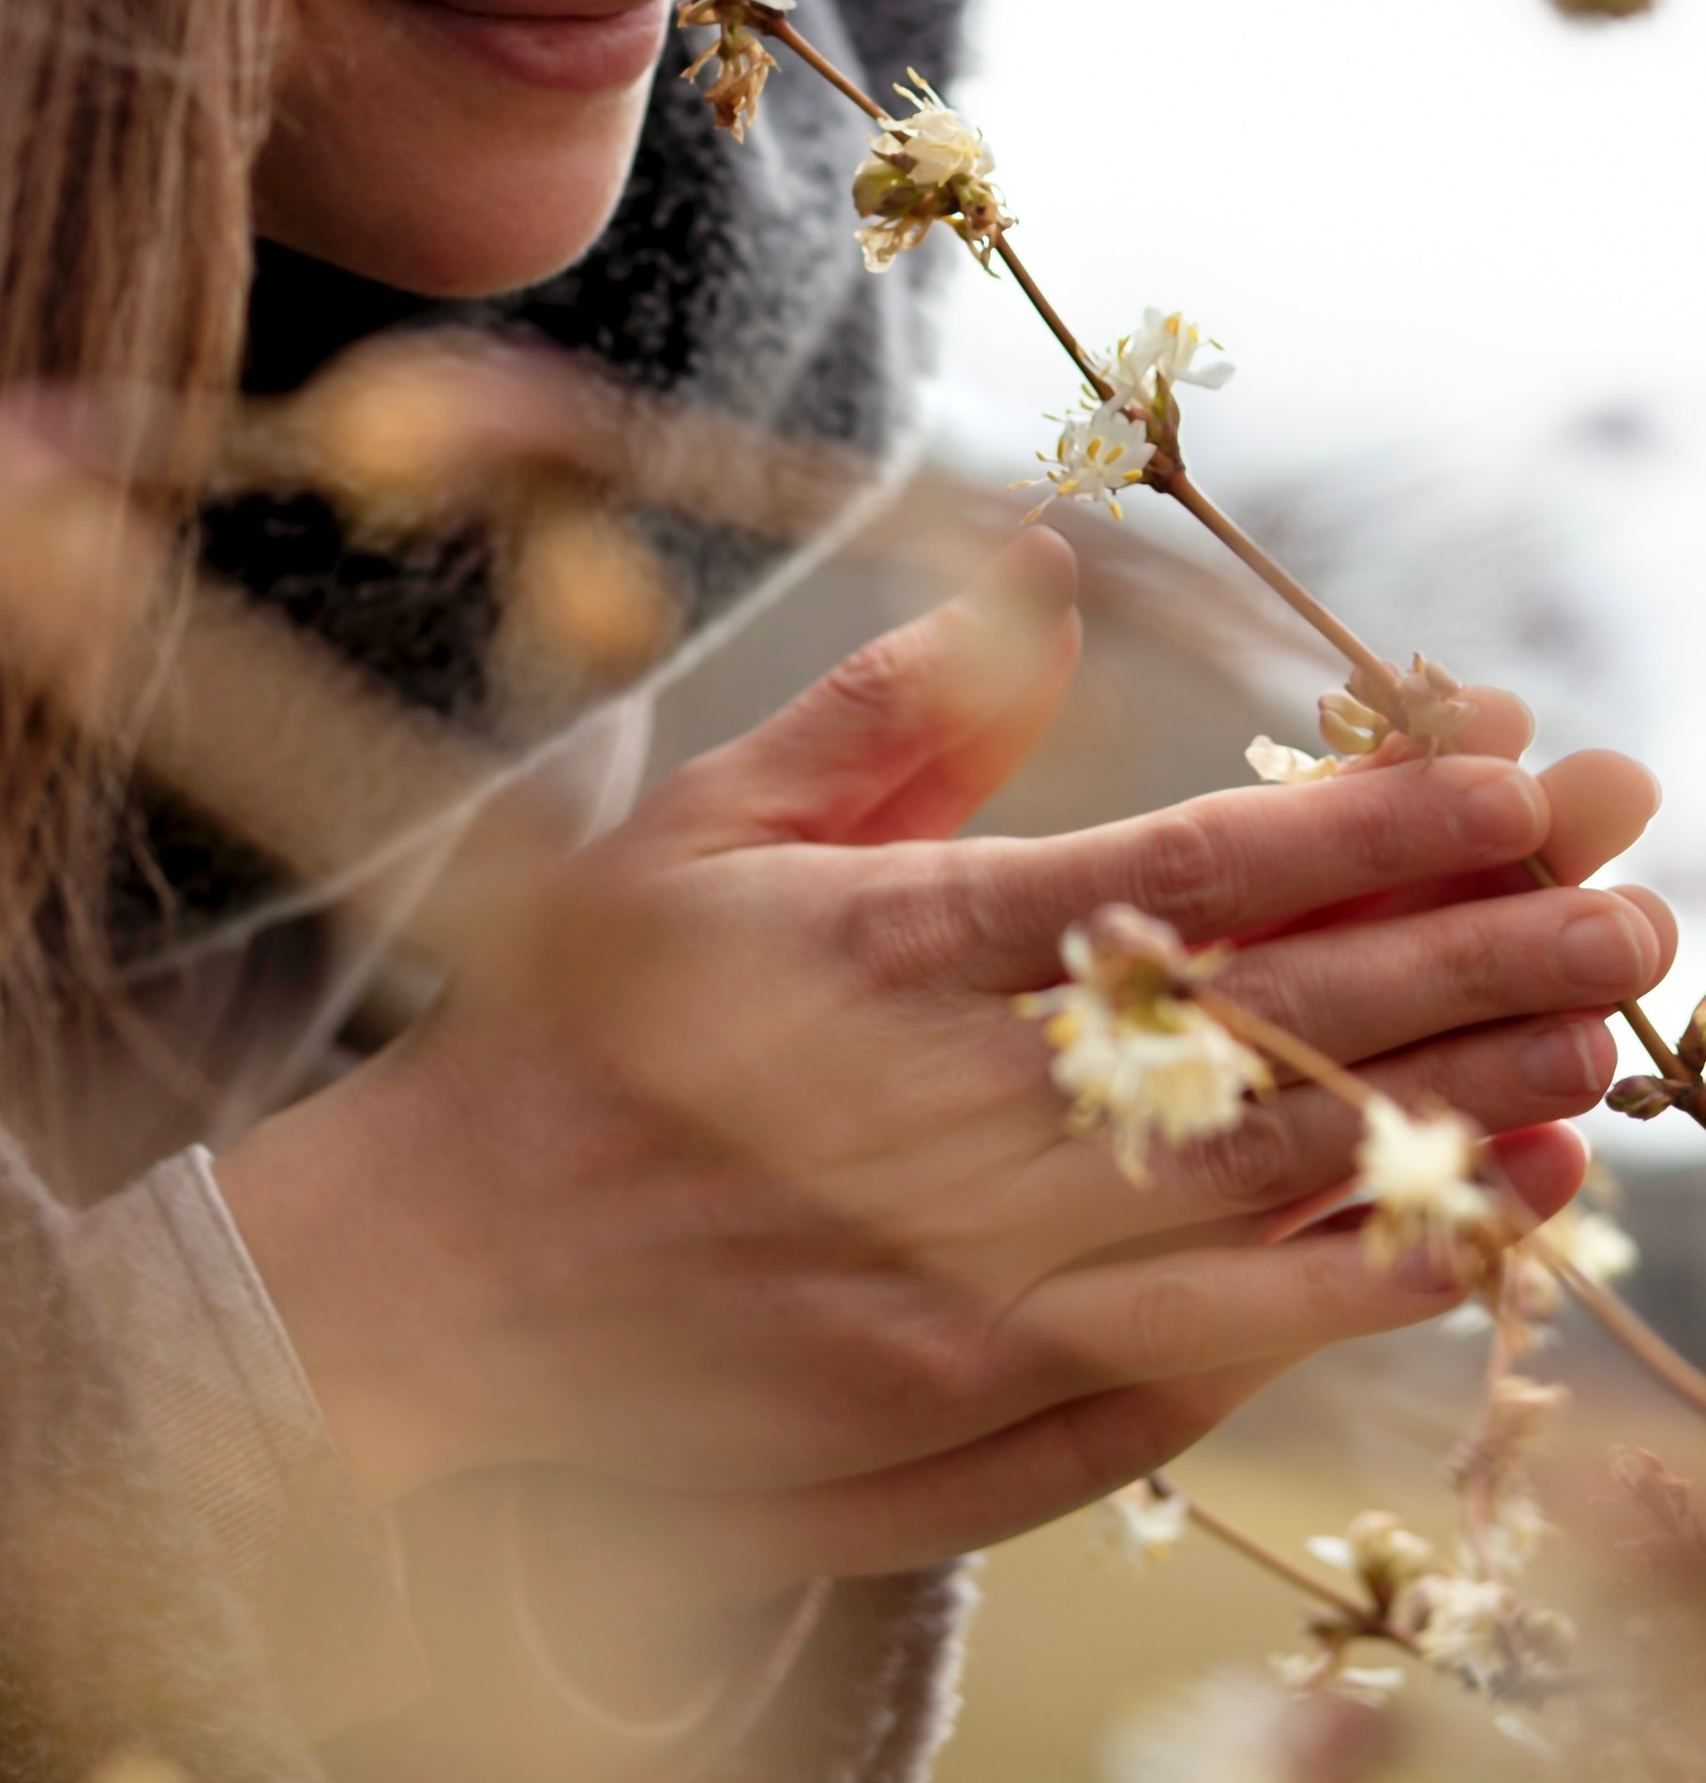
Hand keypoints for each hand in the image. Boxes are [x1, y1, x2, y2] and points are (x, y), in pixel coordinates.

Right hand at [218, 533, 1670, 1565]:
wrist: (424, 1300)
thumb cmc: (567, 1031)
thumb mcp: (692, 829)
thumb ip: (886, 719)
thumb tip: (1046, 579)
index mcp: (862, 956)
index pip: (1176, 879)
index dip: (1373, 824)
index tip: (1529, 768)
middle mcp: (924, 1129)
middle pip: (1260, 1038)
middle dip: (1470, 951)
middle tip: (1636, 886)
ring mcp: (949, 1298)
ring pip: (1258, 1205)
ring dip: (1450, 1117)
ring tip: (1606, 1038)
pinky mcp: (962, 1430)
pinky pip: (1203, 1362)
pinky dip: (1352, 1291)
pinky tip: (1473, 1223)